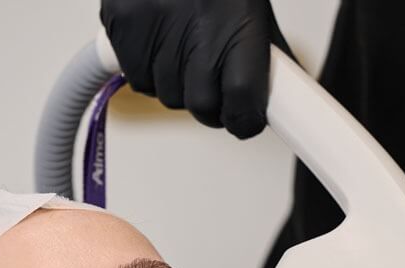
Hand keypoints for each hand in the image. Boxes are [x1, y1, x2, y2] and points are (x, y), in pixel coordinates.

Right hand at [99, 0, 295, 138]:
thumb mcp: (253, 5)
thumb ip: (265, 51)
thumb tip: (282, 98)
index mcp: (238, 26)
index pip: (242, 104)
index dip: (244, 120)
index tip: (245, 120)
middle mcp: (196, 32)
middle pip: (201, 107)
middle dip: (209, 102)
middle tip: (213, 78)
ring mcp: (154, 31)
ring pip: (167, 96)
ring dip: (177, 83)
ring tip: (184, 45)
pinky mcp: (122, 27)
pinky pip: (138, 78)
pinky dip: (149, 68)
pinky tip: (160, 39)